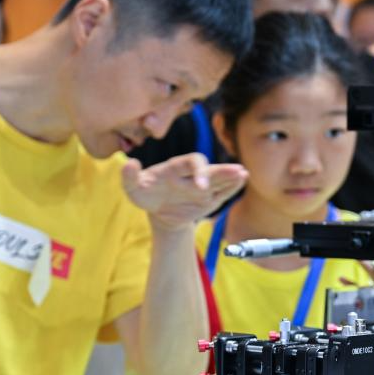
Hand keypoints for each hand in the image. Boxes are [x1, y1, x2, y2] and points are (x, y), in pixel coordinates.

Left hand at [122, 154, 246, 230]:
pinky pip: (224, 192)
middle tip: (236, 173)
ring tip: (244, 173)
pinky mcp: (210, 199)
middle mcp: (192, 174)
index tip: (200, 186)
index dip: (198, 170)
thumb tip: (129, 163)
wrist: (159, 212)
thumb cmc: (146, 194)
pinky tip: (243, 180)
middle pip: (210, 169)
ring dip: (232, 176)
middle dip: (222, 172)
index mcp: (176, 168)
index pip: (191, 162)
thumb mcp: (133, 189)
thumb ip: (129, 176)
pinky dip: (233, 187)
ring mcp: (203, 187)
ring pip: (220, 179)